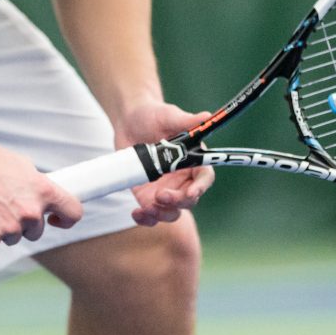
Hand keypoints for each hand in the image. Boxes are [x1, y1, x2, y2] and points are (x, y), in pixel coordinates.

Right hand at [0, 136, 82, 248]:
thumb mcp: (21, 166)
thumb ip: (36, 186)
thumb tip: (44, 199)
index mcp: (43, 191)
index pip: (74, 212)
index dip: (67, 220)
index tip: (55, 220)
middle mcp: (30, 212)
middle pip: (37, 232)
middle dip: (24, 223)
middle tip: (4, 206)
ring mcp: (10, 228)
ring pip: (14, 238)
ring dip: (3, 229)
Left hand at [115, 102, 215, 225]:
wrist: (129, 122)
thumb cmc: (153, 115)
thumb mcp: (169, 116)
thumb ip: (187, 120)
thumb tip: (206, 117)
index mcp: (194, 161)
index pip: (205, 178)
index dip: (201, 188)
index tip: (191, 192)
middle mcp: (182, 179)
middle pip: (188, 199)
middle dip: (177, 202)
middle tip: (161, 195)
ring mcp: (165, 190)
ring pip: (172, 211)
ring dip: (162, 214)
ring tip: (147, 207)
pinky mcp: (147, 196)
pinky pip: (151, 214)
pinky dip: (146, 219)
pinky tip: (136, 214)